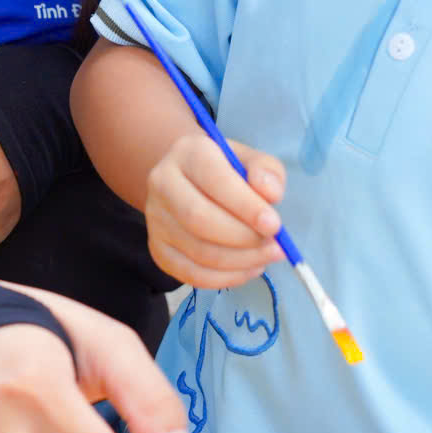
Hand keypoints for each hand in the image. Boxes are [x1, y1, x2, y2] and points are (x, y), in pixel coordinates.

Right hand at [144, 134, 285, 287]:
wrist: (189, 182)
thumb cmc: (227, 171)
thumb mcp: (251, 160)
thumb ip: (266, 171)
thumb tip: (270, 194)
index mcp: (188, 153)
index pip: (215, 181)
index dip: (246, 207)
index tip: (274, 225)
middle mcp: (162, 183)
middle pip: (200, 220)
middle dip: (244, 239)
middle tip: (275, 246)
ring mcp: (156, 219)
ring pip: (198, 251)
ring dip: (240, 262)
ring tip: (266, 257)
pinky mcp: (158, 249)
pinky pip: (191, 274)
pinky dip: (225, 278)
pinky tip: (248, 269)